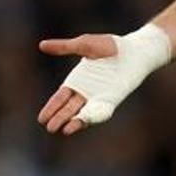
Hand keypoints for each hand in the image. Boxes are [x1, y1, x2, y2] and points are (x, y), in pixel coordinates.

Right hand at [36, 25, 171, 135]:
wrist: (134, 49)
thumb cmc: (111, 46)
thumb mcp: (84, 45)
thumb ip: (64, 47)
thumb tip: (42, 44)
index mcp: (77, 80)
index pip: (60, 98)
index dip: (51, 108)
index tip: (41, 119)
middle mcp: (86, 91)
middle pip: (69, 109)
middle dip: (59, 118)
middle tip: (49, 128)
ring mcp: (99, 96)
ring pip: (82, 113)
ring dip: (74, 122)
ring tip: (64, 130)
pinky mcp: (111, 99)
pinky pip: (100, 112)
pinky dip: (92, 118)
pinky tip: (82, 122)